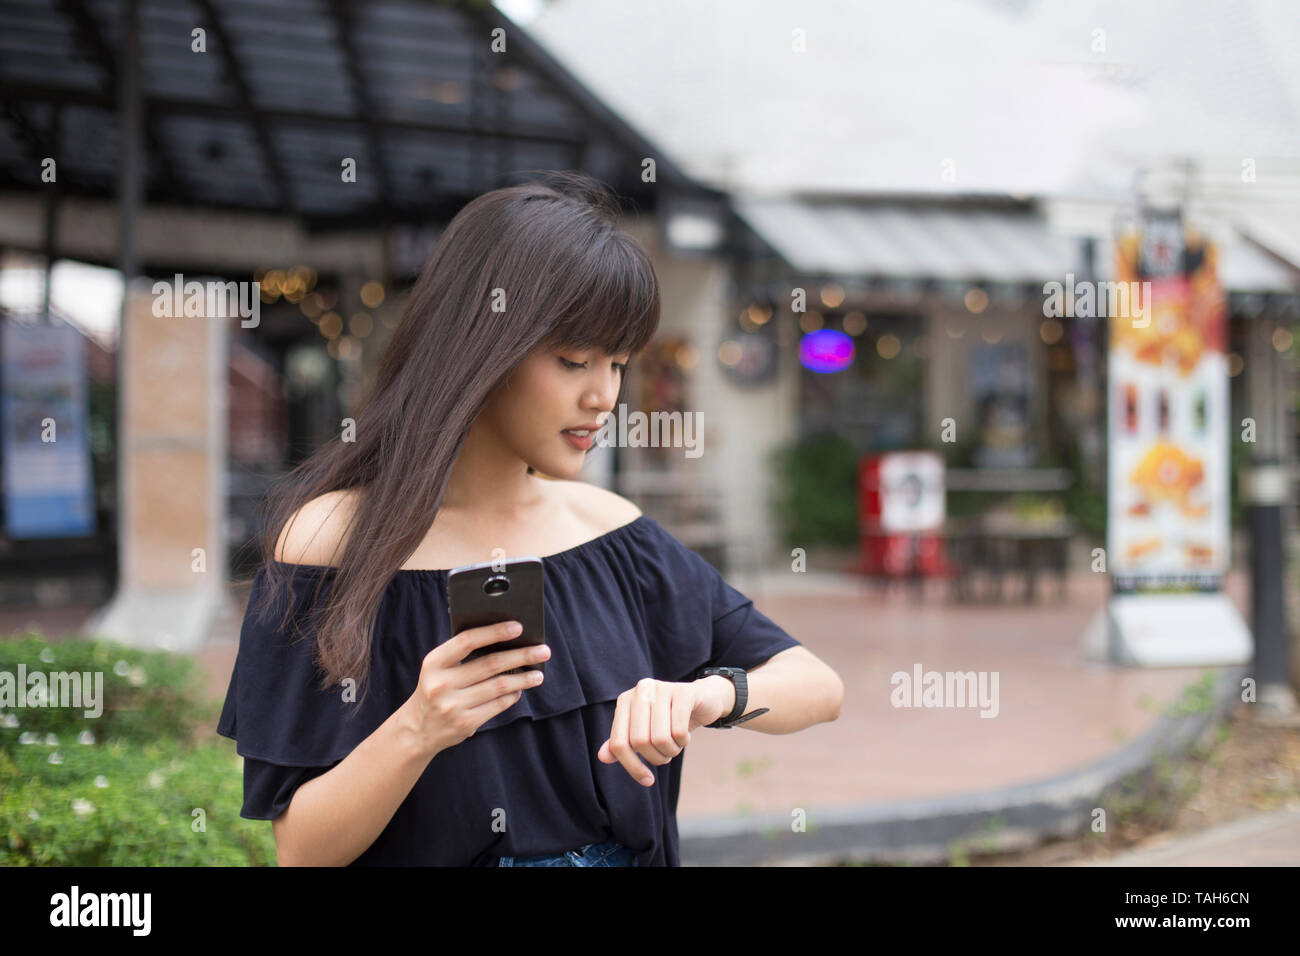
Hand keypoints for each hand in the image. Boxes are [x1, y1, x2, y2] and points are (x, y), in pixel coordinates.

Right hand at [404, 620, 551, 757]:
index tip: (519, 627)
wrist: (417, 729)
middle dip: (521, 656)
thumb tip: (505, 639)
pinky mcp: (465, 724)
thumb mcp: (438, 668)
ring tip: (538, 674)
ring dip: (523, 678)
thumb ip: (462, 653)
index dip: (494, 632)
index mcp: (434, 663)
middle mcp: (441, 684)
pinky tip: (520, 689)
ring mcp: (453, 706)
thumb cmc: (435, 689)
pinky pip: (497, 705)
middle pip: (490, 664)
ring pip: (499, 686)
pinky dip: (512, 695)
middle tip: (543, 651)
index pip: (467, 641)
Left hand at [596, 677, 731, 786]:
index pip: (618, 743)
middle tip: (666, 755)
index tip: (647, 780)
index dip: (632, 766)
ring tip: (676, 744)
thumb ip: (623, 743)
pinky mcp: (683, 692)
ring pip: (660, 738)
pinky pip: (679, 731)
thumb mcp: (644, 731)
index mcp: (625, 701)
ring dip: (671, 751)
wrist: (703, 700)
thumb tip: (602, 757)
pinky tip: (686, 736)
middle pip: (639, 742)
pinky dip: (683, 742)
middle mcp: (640, 691)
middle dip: (656, 758)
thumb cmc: (669, 720)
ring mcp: (662, 688)